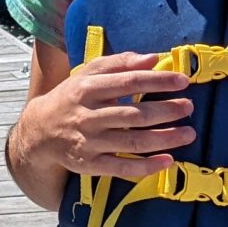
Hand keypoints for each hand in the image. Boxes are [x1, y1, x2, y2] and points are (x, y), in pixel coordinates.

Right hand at [20, 51, 195, 183]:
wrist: (39, 132)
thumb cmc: (70, 98)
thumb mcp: (86, 74)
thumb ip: (119, 63)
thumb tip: (153, 58)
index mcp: (87, 89)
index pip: (129, 82)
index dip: (158, 81)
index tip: (182, 81)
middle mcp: (88, 116)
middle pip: (134, 115)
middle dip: (166, 111)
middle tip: (188, 107)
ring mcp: (89, 143)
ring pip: (132, 143)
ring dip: (164, 139)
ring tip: (188, 133)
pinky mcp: (90, 165)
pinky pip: (123, 168)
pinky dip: (147, 167)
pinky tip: (168, 161)